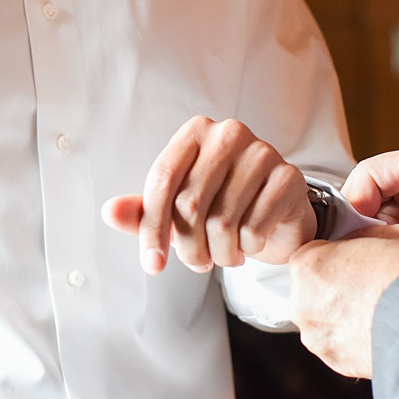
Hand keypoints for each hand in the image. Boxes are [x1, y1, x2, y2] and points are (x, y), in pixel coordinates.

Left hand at [101, 116, 312, 274]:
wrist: (277, 215)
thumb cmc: (221, 206)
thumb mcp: (176, 210)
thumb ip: (143, 211)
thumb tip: (109, 212)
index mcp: (195, 132)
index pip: (162, 181)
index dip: (151, 229)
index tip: (152, 265)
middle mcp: (229, 133)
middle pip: (190, 204)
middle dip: (189, 247)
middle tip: (198, 263)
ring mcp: (263, 152)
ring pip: (222, 222)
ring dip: (220, 254)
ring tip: (226, 254)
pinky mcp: (289, 177)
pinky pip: (254, 228)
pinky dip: (248, 249)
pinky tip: (251, 244)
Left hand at [291, 227, 398, 377]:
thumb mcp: (376, 239)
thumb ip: (350, 247)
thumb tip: (351, 254)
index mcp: (305, 266)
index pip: (310, 254)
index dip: (335, 256)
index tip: (353, 262)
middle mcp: (302, 303)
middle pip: (313, 289)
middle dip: (334, 288)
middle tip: (367, 287)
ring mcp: (317, 336)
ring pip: (324, 319)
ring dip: (343, 316)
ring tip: (376, 311)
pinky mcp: (335, 361)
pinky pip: (339, 344)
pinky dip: (354, 339)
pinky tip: (377, 329)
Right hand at [343, 137, 398, 283]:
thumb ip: (385, 239)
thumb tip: (343, 248)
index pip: (368, 175)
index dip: (355, 207)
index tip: (349, 238)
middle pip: (371, 196)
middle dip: (371, 227)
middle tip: (378, 254)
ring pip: (382, 217)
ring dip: (386, 241)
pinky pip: (397, 232)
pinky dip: (398, 249)